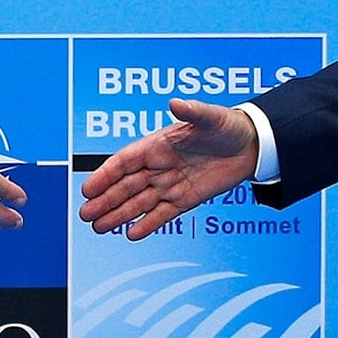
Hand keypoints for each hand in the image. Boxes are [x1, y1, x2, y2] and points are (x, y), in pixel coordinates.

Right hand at [79, 98, 258, 240]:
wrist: (251, 146)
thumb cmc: (228, 126)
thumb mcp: (211, 117)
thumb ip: (192, 112)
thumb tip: (175, 103)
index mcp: (157, 144)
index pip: (124, 162)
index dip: (105, 175)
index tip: (89, 188)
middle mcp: (158, 166)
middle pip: (125, 186)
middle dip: (105, 200)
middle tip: (85, 215)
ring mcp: (170, 185)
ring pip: (139, 203)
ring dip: (118, 215)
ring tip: (98, 227)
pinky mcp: (185, 200)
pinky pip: (162, 214)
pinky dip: (148, 224)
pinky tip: (131, 234)